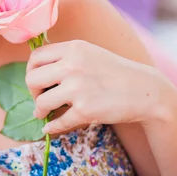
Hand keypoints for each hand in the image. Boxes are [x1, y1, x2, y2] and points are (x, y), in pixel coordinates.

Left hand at [26, 40, 176, 133]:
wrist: (145, 91)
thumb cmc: (115, 72)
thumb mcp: (89, 53)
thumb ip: (65, 57)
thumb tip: (34, 71)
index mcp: (73, 48)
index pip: (35, 57)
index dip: (31, 70)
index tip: (38, 80)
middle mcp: (72, 65)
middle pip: (32, 79)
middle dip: (33, 91)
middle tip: (40, 97)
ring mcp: (78, 88)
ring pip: (41, 102)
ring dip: (40, 111)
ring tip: (43, 113)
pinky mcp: (85, 110)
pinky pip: (57, 122)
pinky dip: (51, 126)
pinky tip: (50, 127)